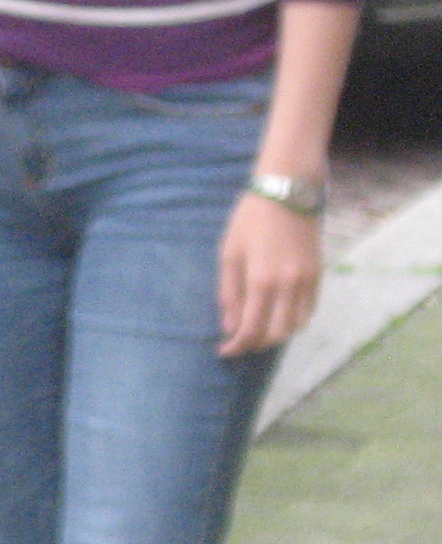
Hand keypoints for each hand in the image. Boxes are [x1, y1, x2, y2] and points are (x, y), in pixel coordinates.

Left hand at [218, 190, 322, 356]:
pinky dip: (293, 320)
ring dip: (276, 334)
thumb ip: (229, 294)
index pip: (251, 329)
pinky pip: (309, 309)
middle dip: (256, 344)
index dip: (237, 346)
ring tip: (257, 330)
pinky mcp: (319, 274)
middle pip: (277, 334)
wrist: (288, 192)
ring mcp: (308, 280)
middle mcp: (290, 285)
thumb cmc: (250, 220)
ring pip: (297, 325)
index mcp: (262, 281)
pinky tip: (276, 315)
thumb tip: (229, 328)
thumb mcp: (229, 255)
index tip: (224, 351)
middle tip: (239, 342)